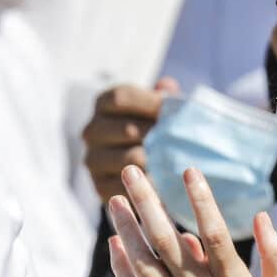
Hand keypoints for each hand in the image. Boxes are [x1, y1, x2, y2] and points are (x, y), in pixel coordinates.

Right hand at [83, 80, 173, 203]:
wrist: (143, 166)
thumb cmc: (155, 126)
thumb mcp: (159, 107)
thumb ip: (164, 97)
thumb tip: (167, 88)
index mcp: (104, 104)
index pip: (121, 98)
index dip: (150, 103)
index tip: (175, 111)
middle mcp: (93, 130)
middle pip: (127, 129)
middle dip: (159, 136)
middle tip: (184, 142)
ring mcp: (93, 160)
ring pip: (130, 160)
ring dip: (158, 163)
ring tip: (181, 163)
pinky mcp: (100, 187)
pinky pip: (128, 187)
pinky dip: (151, 187)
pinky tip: (169, 184)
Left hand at [108, 167, 276, 276]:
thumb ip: (275, 258)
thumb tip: (263, 218)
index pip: (212, 230)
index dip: (200, 198)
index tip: (188, 171)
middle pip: (167, 238)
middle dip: (148, 200)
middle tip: (132, 171)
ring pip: (145, 263)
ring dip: (128, 227)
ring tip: (115, 200)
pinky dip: (124, 270)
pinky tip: (116, 246)